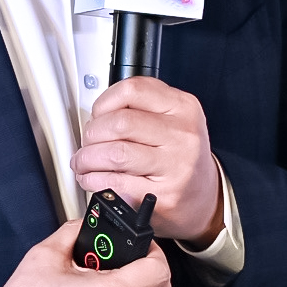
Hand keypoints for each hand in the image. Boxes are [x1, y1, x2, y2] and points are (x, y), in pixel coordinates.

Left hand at [71, 76, 224, 244]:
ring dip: (87, 159)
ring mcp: (176, 167)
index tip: (96, 115)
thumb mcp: (171, 119)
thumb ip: (138, 108)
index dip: (103, 103)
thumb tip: (95, 115)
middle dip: (91, 134)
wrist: (202, 196)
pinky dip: (93, 180)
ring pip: (114, 153)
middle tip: (88, 142)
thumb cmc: (178, 155)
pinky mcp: (164, 196)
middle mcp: (183, 135)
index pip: (132, 90)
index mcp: (183, 107)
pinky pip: (115, 183)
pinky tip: (92, 178)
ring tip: (84, 162)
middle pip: (119, 123)